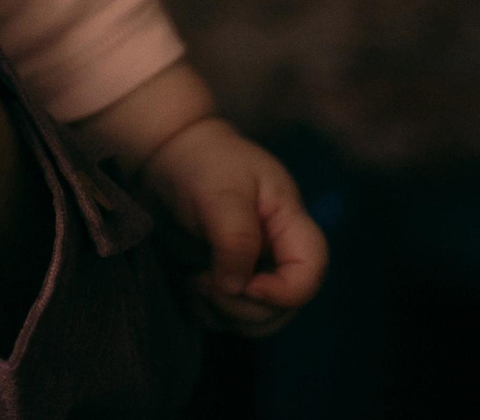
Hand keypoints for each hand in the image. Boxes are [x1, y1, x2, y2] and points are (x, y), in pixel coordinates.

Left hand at [138, 119, 327, 333]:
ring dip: (224, 312)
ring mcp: (255, 272)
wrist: (169, 157)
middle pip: (285, 308)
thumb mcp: (221, 193)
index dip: (284, 292)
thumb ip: (235, 239)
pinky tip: (191, 286)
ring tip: (195, 280)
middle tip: (204, 280)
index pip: (310, 273)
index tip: (244, 285)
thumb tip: (237, 288)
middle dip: (243, 307)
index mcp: (291, 227)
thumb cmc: (203, 164)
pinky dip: (209, 313)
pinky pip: (228, 319)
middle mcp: (278, 255)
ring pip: (258, 321)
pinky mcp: (228, 282)